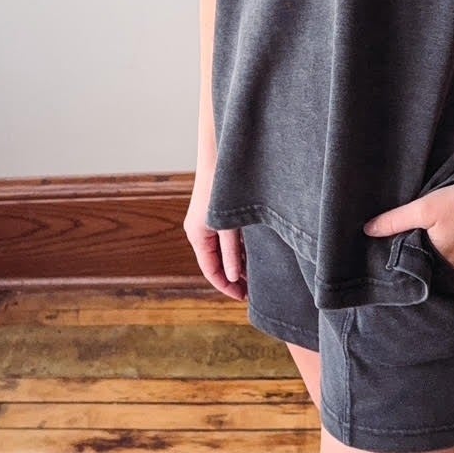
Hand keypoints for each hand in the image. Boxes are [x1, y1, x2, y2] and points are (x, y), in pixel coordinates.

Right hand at [184, 171, 246, 300]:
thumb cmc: (222, 187)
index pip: (210, 270)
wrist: (222, 155)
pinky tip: (254, 254)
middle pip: (216, 262)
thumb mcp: (229, 225)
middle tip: (253, 291)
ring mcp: (208, 222)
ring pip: (223, 251)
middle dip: (233, 277)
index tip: (243, 297)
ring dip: (238, 263)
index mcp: (197, 235)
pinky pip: (227, 238)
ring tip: (256, 276)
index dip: (226, 286)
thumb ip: (231, 252)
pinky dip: (239, 248)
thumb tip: (233, 277)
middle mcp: (199, 231)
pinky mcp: (217, 214)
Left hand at [362, 176, 453, 288]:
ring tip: (446, 248)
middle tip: (426, 250)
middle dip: (430, 267)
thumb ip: (395, 220)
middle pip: (437, 276)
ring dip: (448, 267)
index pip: (419, 274)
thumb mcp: (425, 207)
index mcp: (439, 266)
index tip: (407, 257)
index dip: (412, 266)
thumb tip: (367, 230)